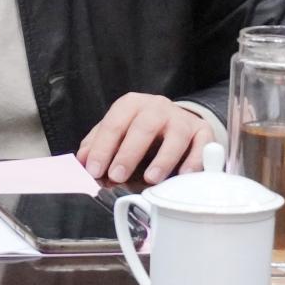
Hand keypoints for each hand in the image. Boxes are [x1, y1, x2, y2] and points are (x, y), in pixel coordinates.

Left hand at [76, 92, 212, 184]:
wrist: (176, 123)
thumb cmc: (141, 132)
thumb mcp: (117, 133)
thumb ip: (98, 147)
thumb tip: (82, 163)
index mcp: (131, 105)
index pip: (114, 124)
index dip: (102, 148)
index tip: (95, 170)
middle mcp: (157, 107)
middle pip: (143, 127)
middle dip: (128, 153)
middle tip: (117, 176)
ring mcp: (181, 119)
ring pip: (175, 136)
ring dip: (162, 159)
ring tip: (150, 179)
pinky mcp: (202, 133)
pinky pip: (201, 146)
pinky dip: (194, 161)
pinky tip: (184, 175)